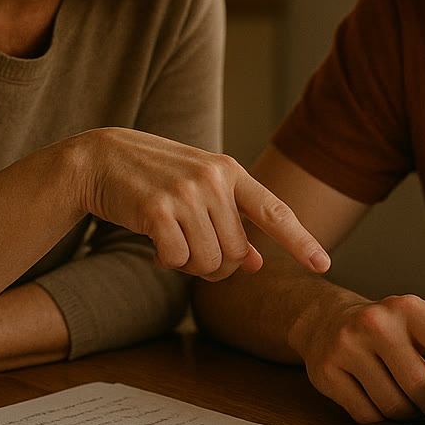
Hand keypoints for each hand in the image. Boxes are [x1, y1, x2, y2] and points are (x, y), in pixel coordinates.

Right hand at [82, 128, 329, 281]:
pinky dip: (165, 261)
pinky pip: (177, 260)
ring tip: (171, 240)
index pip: (275, 211)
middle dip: (215, 264)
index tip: (324, 264)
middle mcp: (214, 179)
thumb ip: (231, 220)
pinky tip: (153, 242)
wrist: (100, 160)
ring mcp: (186, 192)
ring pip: (208, 262)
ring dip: (188, 264)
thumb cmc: (154, 179)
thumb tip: (257, 263)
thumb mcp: (199, 191)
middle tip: (191, 248)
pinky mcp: (158, 209)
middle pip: (236, 254)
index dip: (301, 240)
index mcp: (230, 171)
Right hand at [291, 293, 424, 422]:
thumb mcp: (423, 330)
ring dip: (409, 415)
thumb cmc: (387, 330)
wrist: (325, 318)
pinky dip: (383, 419)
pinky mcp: (327, 372)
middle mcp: (377, 322)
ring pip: (394, 406)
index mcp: (409, 308)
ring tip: (407, 400)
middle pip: (420, 385)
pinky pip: (367, 417)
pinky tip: (381, 401)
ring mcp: (348, 346)